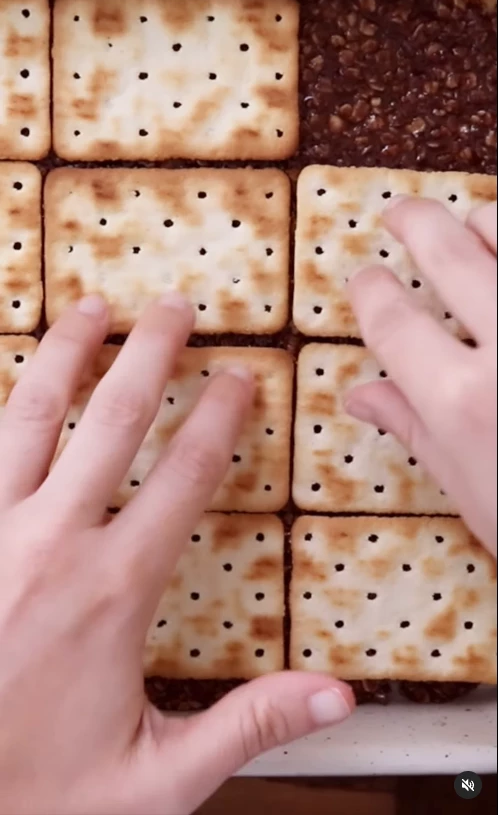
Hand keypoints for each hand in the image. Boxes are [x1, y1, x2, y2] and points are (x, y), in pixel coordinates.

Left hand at [0, 294, 353, 814]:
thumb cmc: (39, 794)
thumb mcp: (157, 780)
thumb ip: (248, 727)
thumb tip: (334, 695)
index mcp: (113, 591)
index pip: (185, 475)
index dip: (219, 418)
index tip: (238, 380)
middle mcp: (50, 545)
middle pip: (113, 419)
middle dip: (150, 354)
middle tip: (172, 309)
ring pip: (31, 417)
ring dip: (66, 356)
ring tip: (90, 312)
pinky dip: (2, 411)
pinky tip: (14, 385)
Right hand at [347, 199, 496, 556]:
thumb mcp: (473, 490)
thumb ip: (416, 429)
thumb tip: (360, 393)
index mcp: (463, 400)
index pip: (392, 320)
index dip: (370, 290)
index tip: (367, 280)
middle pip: (449, 252)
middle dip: (415, 222)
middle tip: (401, 213)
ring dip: (484, 220)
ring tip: (472, 223)